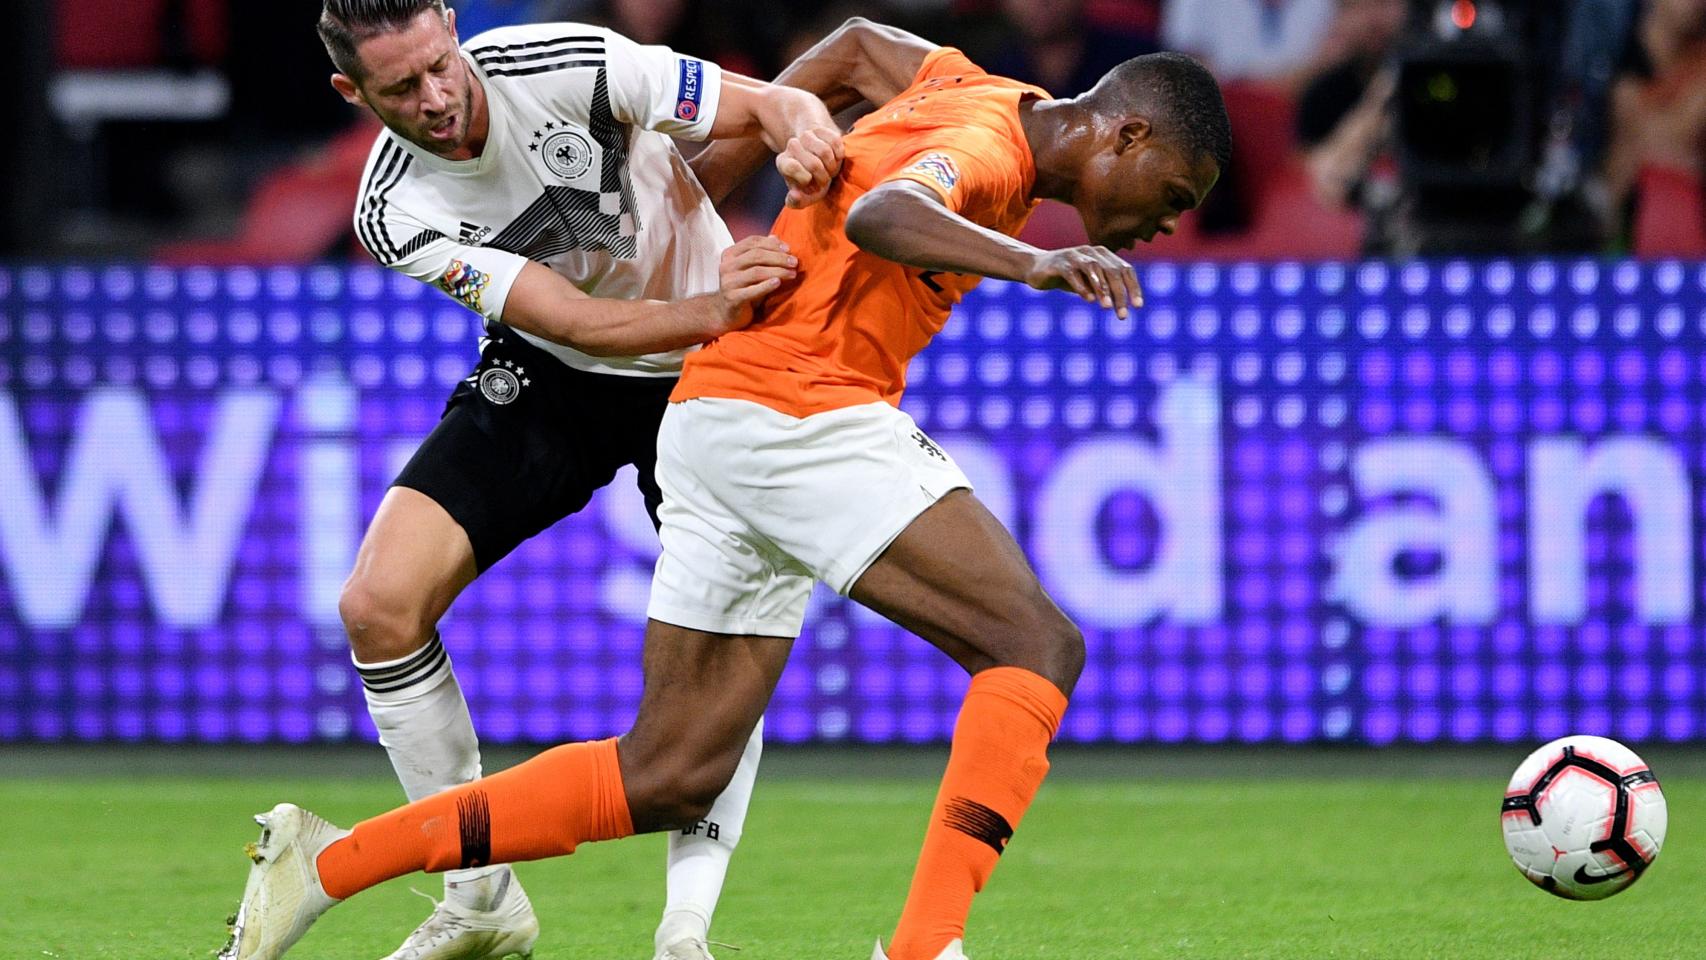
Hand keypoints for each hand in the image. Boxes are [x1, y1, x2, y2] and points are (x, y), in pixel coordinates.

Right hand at [708, 234, 796, 335]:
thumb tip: (776, 237)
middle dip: (778, 257)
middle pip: (756, 255)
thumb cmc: (744, 287)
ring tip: (792, 274)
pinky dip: (766, 286)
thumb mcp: (752, 268)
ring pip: (756, 272)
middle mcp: (726, 266)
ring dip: (778, 271)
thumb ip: (761, 253)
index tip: (789, 249)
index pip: (752, 242)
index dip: (772, 244)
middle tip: (795, 262)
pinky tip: (778, 283)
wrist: (727, 313)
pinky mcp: (732, 298)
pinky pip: (752, 290)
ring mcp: (728, 282)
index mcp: (730, 254)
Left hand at [776, 126, 844, 208]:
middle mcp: (792, 146)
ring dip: (832, 166)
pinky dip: (839, 155)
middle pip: (813, 163)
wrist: (819, 163)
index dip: (806, 179)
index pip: (792, 167)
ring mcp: (806, 135)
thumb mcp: (803, 196)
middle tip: (824, 180)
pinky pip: (835, 141)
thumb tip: (795, 195)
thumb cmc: (810, 183)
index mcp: (783, 162)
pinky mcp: (821, 129)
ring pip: (825, 151)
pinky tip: (835, 159)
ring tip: (830, 170)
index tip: (810, 183)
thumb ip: (796, 202)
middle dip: (823, 176)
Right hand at [1022, 245, 1142, 318]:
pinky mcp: (1059, 263)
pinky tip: (1088, 300)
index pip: (1125, 269)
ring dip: (1102, 290)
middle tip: (1122, 315)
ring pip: (1094, 270)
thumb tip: (1124, 303)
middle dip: (1119, 294)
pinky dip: (1081, 286)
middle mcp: (1092, 252)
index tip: (1138, 306)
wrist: (1038, 268)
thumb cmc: (1069, 277)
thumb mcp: (1090, 283)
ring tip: (1107, 307)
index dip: (1133, 287)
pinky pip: (1072, 273)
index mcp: (1104, 255)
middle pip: (1112, 271)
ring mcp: (1075, 255)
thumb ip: (1105, 288)